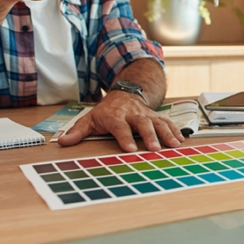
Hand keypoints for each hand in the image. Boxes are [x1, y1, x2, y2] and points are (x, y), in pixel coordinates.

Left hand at [57, 92, 182, 151]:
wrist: (125, 93)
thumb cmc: (107, 111)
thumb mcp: (90, 118)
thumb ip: (78, 131)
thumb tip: (63, 142)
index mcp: (116, 116)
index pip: (120, 127)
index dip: (125, 138)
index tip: (130, 149)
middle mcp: (133, 114)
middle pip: (143, 124)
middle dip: (150, 136)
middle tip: (155, 149)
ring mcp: (146, 114)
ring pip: (158, 122)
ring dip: (167, 134)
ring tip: (173, 145)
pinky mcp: (156, 116)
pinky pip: (167, 122)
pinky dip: (175, 130)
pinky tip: (180, 140)